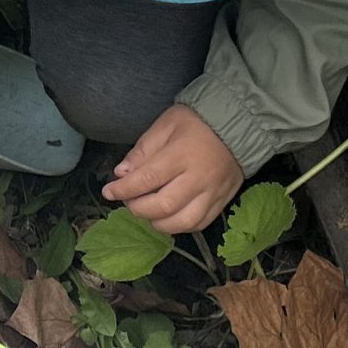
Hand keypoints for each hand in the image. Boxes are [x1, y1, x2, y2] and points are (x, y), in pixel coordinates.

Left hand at [102, 104, 244, 234]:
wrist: (239, 124)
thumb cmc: (197, 122)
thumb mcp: (165, 125)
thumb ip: (143, 150)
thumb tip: (121, 174)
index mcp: (182, 154)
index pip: (147, 179)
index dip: (123, 190)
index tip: (108, 192)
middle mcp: (199, 178)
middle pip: (163, 206)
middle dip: (138, 208)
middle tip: (129, 200)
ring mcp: (213, 192)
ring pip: (182, 222)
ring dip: (158, 222)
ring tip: (148, 211)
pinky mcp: (223, 201)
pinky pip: (199, 224)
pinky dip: (179, 226)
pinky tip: (169, 216)